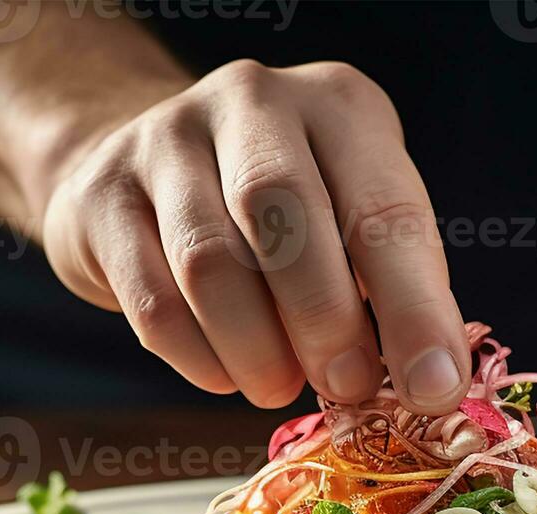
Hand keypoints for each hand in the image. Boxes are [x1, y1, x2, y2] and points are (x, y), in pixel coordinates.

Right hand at [41, 60, 471, 412]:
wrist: (147, 172)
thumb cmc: (282, 216)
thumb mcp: (351, 221)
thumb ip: (388, 289)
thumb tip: (430, 381)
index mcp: (339, 106)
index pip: (385, 209)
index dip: (416, 308)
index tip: (433, 386)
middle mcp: (252, 101)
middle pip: (284, 214)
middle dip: (324, 318)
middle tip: (346, 388)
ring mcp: (165, 139)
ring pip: (210, 261)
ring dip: (256, 347)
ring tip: (278, 386)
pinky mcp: (103, 194)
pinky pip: (152, 298)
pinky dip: (197, 356)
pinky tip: (224, 374)